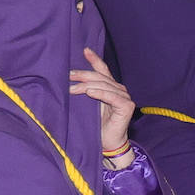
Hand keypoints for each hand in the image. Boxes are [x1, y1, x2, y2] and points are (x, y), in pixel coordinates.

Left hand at [70, 47, 135, 168]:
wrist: (108, 144)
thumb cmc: (97, 126)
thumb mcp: (88, 105)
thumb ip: (85, 91)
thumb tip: (69, 80)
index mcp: (111, 87)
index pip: (102, 70)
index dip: (94, 59)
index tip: (85, 50)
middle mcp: (119, 89)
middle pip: (100, 77)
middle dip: (83, 75)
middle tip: (68, 75)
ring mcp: (125, 97)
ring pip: (104, 86)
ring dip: (86, 86)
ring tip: (72, 88)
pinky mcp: (127, 106)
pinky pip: (112, 97)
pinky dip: (100, 93)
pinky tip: (90, 93)